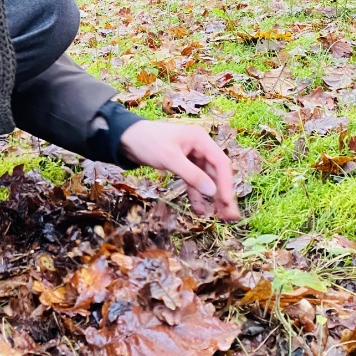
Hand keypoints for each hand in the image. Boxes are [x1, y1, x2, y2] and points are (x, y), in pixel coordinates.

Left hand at [119, 119, 239, 220]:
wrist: (125, 138)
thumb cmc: (148, 142)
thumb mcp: (170, 158)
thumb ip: (191, 175)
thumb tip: (213, 192)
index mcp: (200, 139)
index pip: (221, 163)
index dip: (226, 184)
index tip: (227, 204)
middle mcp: (199, 147)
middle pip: (216, 172)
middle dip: (222, 194)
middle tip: (230, 216)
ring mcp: (191, 155)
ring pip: (206, 179)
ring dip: (210, 197)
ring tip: (218, 217)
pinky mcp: (182, 164)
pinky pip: (193, 180)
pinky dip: (196, 194)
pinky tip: (199, 209)